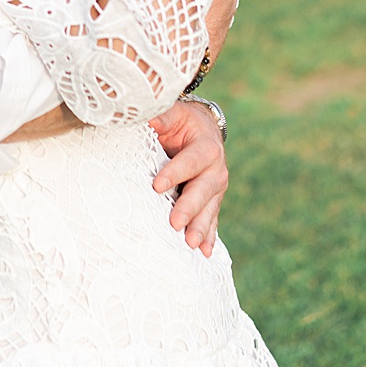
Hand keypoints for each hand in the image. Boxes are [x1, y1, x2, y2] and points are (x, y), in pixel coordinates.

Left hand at [149, 99, 228, 257]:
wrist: (203, 130)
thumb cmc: (183, 122)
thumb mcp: (176, 113)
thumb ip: (164, 116)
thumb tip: (149, 117)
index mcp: (207, 146)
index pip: (191, 161)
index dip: (175, 173)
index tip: (157, 186)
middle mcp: (216, 170)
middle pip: (204, 190)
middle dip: (189, 208)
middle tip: (174, 223)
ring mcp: (217, 189)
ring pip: (209, 209)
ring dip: (200, 227)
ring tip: (190, 244)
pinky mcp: (213, 201)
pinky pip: (212, 220)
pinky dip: (209, 237)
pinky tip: (206, 252)